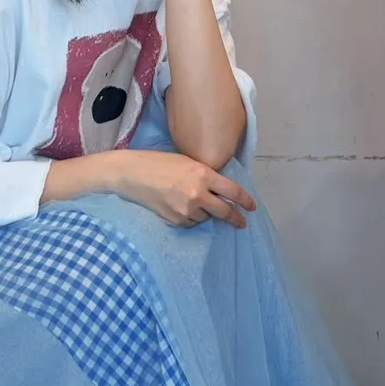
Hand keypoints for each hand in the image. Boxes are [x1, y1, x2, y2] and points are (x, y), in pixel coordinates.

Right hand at [115, 150, 256, 228]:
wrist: (133, 174)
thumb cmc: (159, 163)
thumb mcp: (187, 162)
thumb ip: (205, 176)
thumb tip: (221, 190)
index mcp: (203, 173)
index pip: (232, 191)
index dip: (245, 201)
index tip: (252, 207)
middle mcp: (197, 193)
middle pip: (224, 211)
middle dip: (235, 218)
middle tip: (241, 223)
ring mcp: (186, 208)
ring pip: (207, 218)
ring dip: (206, 214)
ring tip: (193, 202)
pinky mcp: (175, 219)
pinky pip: (191, 223)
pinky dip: (192, 218)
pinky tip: (182, 208)